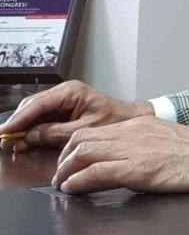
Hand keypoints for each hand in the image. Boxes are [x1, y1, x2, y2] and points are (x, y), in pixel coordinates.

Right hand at [0, 80, 153, 152]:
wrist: (129, 119)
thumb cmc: (114, 119)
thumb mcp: (84, 128)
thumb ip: (55, 132)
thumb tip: (31, 136)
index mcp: (71, 92)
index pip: (38, 103)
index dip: (19, 118)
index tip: (5, 131)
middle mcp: (65, 93)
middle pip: (32, 106)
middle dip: (17, 122)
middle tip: (4, 139)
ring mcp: (63, 100)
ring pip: (35, 112)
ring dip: (22, 127)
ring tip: (10, 142)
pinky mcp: (63, 110)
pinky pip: (43, 118)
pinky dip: (32, 129)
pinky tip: (23, 140)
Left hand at [52, 116, 188, 196]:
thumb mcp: (165, 141)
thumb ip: (143, 146)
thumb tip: (124, 163)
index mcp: (140, 124)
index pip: (94, 129)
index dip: (74, 146)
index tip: (70, 160)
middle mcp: (133, 131)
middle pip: (82, 137)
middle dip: (64, 157)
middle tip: (61, 174)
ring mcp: (134, 148)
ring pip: (83, 151)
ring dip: (66, 169)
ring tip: (63, 183)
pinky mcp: (138, 168)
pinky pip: (96, 172)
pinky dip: (78, 181)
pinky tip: (73, 189)